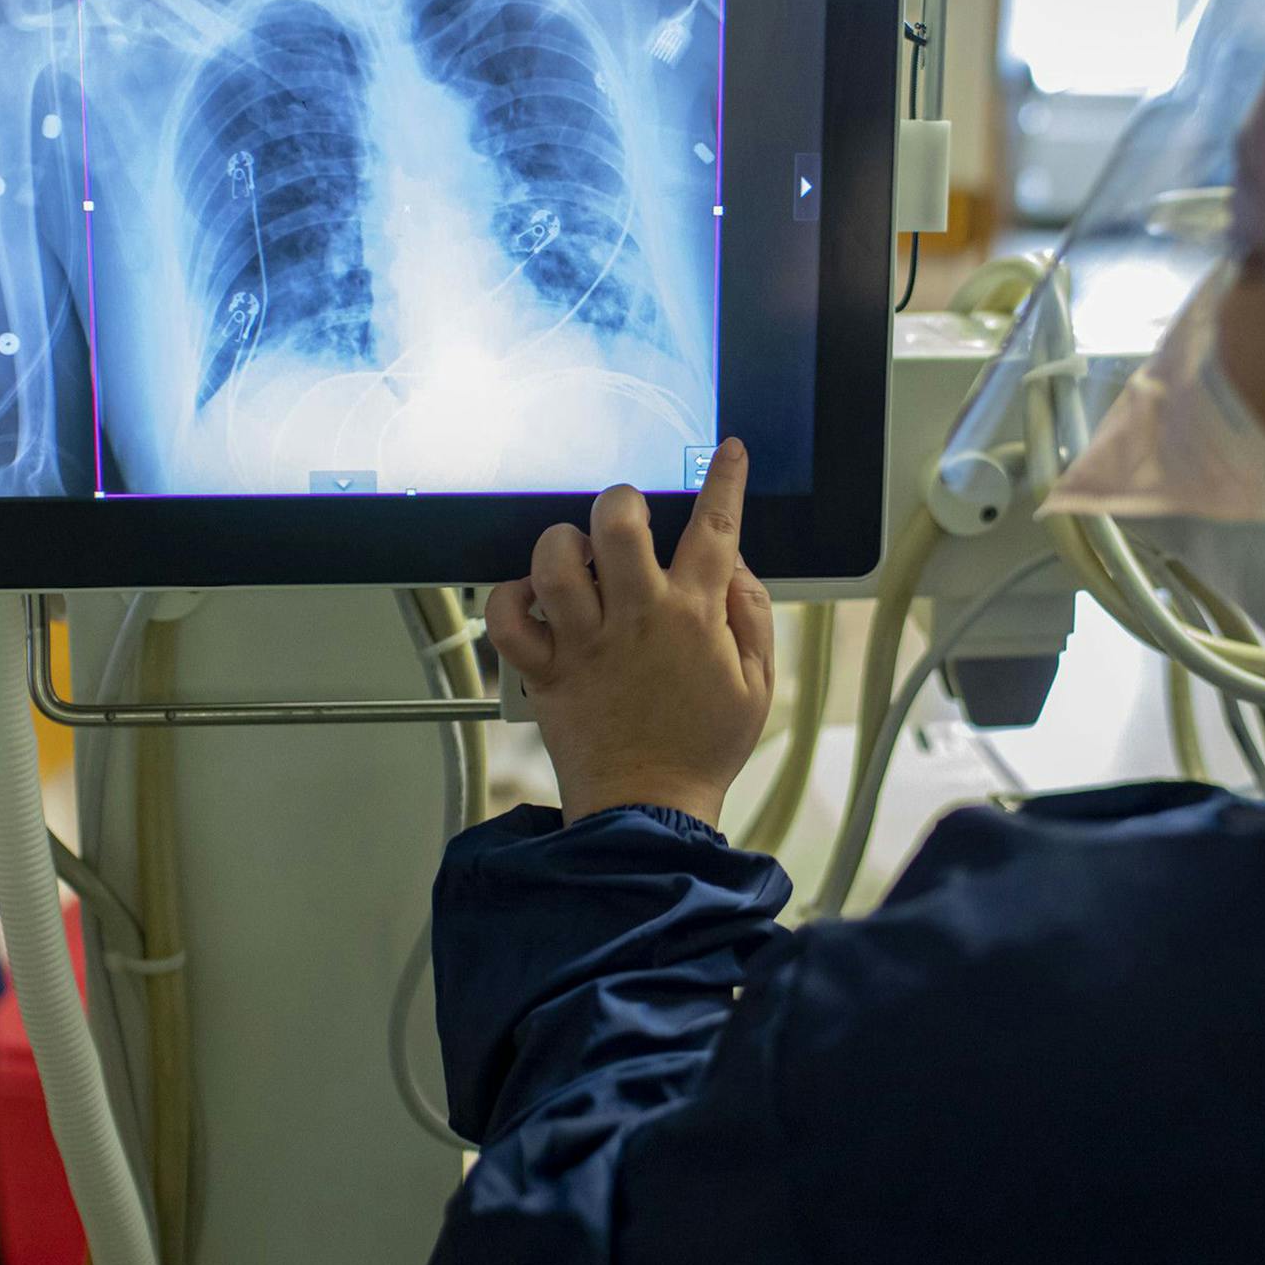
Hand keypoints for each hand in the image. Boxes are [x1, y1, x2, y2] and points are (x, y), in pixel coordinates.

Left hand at [486, 440, 776, 829]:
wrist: (650, 811)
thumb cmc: (701, 750)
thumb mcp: (757, 685)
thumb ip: (752, 617)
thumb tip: (737, 569)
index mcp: (694, 617)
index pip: (716, 529)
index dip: (726, 481)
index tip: (729, 452)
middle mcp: (635, 619)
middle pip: (616, 523)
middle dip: (621, 501)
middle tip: (625, 516)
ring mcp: (585, 643)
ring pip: (554, 561)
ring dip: (560, 545)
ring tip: (575, 559)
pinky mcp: (546, 671)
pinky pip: (508, 620)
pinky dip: (510, 599)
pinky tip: (531, 600)